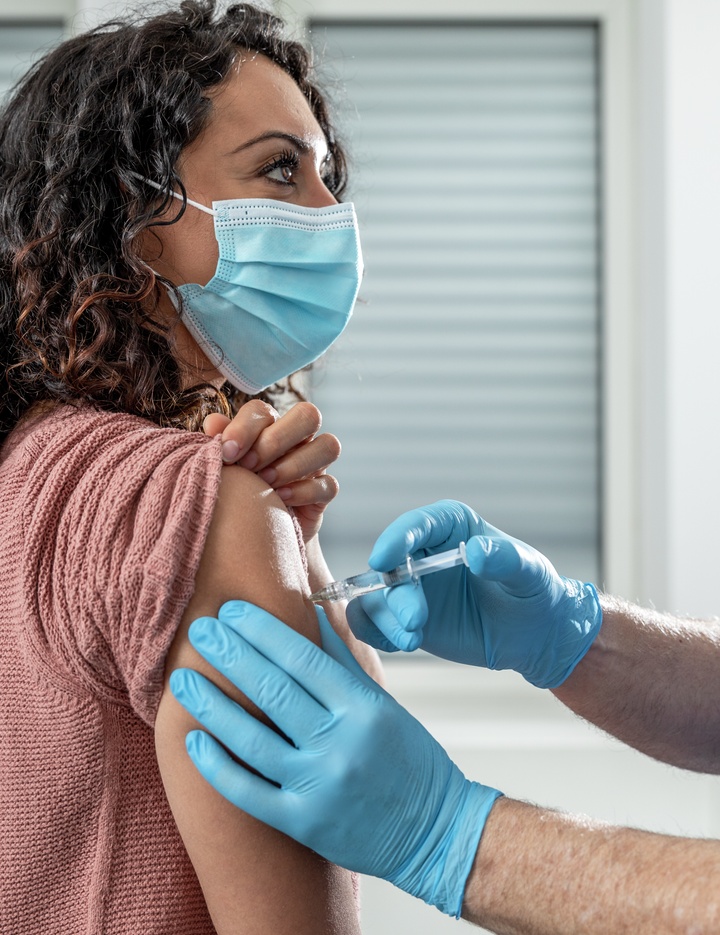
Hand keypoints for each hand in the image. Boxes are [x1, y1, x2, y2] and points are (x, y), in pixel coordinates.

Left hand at [170, 601, 501, 917]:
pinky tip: (194, 743)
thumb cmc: (410, 759)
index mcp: (362, 707)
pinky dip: (218, 767)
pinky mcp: (304, 824)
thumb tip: (310, 613)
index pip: (302, 658)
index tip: (230, 611)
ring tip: (183, 680)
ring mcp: (319, 786)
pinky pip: (249, 793)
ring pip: (253, 739)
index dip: (261, 631)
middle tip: (199, 631)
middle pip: (273, 691)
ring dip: (212, 706)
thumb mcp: (383, 703)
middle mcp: (340, 743)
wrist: (436, 832)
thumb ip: (342, 661)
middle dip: (230, 655)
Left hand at [203, 400, 339, 541]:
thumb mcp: (226, 466)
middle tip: (249, 465)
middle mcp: (298, 438)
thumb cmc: (238, 489)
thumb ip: (220, 442)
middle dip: (276, 440)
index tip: (226, 453)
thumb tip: (213, 424)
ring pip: (328, 446)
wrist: (255, 530)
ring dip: (294, 464)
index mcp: (270, 425)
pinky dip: (303, 491)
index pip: (264, 410)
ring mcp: (316, 464)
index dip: (245, 427)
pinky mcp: (324, 492)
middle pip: (308, 415)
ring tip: (265, 482)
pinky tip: (280, 499)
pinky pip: (328, 485)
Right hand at [346, 500, 601, 688]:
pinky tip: (402, 643)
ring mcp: (412, 587)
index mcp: (450, 526)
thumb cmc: (534, 591)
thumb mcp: (529, 572)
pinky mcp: (406, 618)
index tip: (382, 559)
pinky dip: (380, 634)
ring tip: (413, 639)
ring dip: (387, 618)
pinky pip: (377, 623)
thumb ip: (505, 559)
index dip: (395, 539)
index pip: (415, 525)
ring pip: (378, 596)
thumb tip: (477, 552)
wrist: (534, 633)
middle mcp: (423, 552)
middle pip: (391, 566)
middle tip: (416, 620)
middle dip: (397, 594)